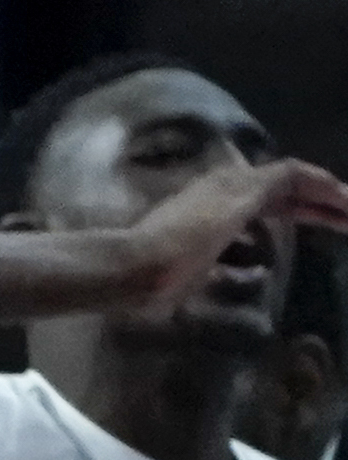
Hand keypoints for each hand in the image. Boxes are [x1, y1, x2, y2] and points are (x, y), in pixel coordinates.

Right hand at [0, 157, 347, 323]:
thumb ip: (222, 269)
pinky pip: (294, 177)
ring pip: (293, 180)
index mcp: (209, 206)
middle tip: (347, 216)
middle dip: (318, 202)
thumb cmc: (151, 282)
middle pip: (283, 188)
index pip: (263, 201)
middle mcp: (222, 186)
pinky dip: (322, 187)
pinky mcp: (245, 190)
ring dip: (326, 194)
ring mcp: (233, 184)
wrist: (133, 270)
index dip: (296, 210)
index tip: (322, 222)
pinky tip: (342, 202)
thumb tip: (251, 273)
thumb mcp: (195, 276)